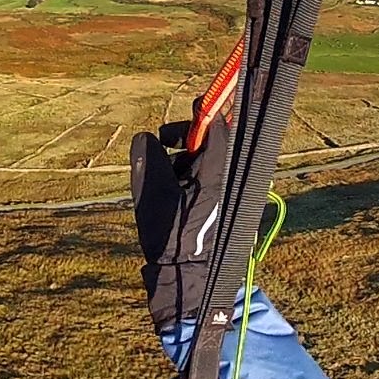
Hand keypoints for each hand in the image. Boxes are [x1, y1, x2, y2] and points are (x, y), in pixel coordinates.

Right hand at [130, 115, 228, 330]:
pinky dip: (192, 178)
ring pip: (210, 162)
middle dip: (187, 138)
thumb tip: (147, 138)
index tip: (192, 103)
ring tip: (164, 178)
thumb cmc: (170, 234)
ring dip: (186, 160)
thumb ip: (149, 157)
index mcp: (216, 172)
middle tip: (162, 141)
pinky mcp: (227, 208)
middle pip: (214, 143)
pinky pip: (211, 180)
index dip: (204, 112)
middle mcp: (229, 181)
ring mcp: (231, 196)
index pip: (218, 128)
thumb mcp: (151, 192)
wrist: (188, 276)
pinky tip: (174, 194)